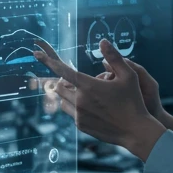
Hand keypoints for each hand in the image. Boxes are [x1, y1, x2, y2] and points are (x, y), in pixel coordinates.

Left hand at [33, 37, 165, 159]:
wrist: (135, 131)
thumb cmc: (134, 101)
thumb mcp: (129, 75)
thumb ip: (114, 57)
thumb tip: (103, 42)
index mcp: (88, 86)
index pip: (63, 71)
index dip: (48, 61)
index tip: (36, 54)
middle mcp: (79, 101)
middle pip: (60, 86)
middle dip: (63, 81)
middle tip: (76, 80)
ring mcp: (78, 115)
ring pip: (63, 100)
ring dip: (68, 94)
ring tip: (84, 92)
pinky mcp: (80, 125)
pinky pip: (71, 112)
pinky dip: (75, 106)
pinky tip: (91, 106)